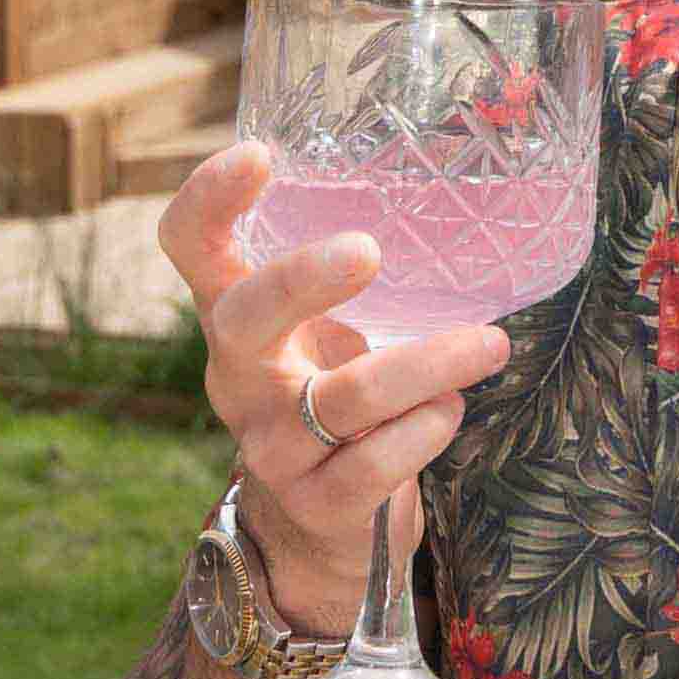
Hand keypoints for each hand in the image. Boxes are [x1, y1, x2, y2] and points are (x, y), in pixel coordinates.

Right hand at [161, 138, 512, 634]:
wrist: (320, 524)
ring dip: (426, 366)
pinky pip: (370, 467)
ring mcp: (269, 445)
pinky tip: (450, 410)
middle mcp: (238, 376)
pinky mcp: (314, 503)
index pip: (190, 246)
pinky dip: (422, 432)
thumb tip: (461, 186)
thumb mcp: (325, 327)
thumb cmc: (334, 392)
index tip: (259, 154)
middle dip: (301, 280)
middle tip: (368, 249)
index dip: (208, 199)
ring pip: (340, 399)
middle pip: (244, 318)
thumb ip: (354, 273)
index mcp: (235, 315)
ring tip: (488, 345)